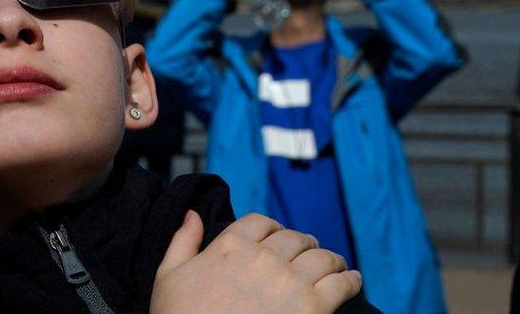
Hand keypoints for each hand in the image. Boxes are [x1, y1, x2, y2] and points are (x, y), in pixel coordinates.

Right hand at [151, 212, 361, 313]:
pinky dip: (350, 280)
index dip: (272, 230)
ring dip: (329, 260)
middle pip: (295, 238)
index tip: (277, 240)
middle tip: (307, 256)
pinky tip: (351, 281)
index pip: (261, 222)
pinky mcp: (313, 308)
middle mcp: (263, 257)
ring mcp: (290, 282)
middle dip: (302, 246)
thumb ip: (182, 241)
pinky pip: (342, 283)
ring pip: (322, 257)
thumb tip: (192, 215)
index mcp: (230, 246)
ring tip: (334, 267)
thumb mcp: (168, 277)